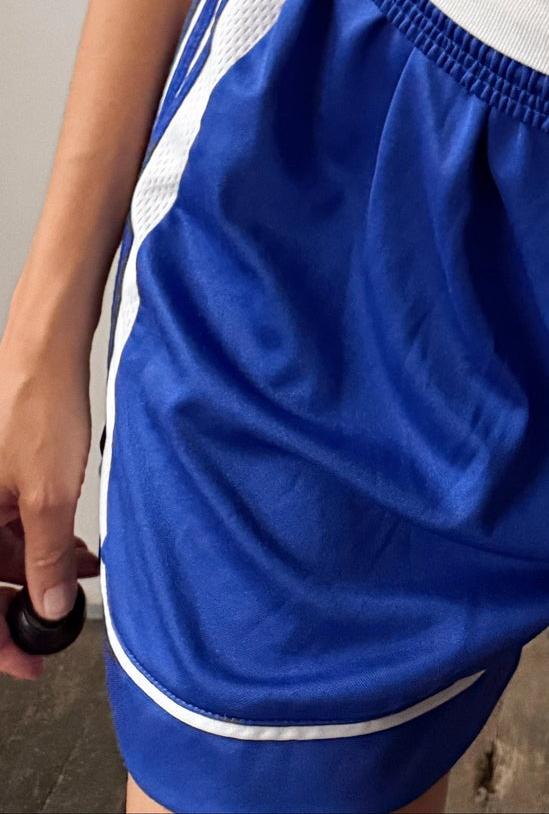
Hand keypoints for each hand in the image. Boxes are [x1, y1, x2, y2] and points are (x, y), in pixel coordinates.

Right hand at [0, 334, 99, 680]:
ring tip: (79, 575)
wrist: (47, 346)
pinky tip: (73, 543)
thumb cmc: (38, 403)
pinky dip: (38, 536)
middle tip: (57, 623)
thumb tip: (46, 606)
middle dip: (22, 600)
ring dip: (36, 568)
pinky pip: (9, 520)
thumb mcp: (48, 495)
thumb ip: (46, 559)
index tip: (27, 663)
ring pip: (0, 548)